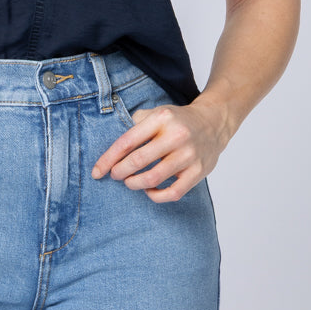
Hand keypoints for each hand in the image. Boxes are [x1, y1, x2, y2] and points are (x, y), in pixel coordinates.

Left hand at [90, 98, 229, 202]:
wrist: (213, 123)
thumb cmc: (177, 121)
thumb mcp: (156, 113)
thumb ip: (135, 125)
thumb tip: (114, 150)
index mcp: (161, 118)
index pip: (127, 141)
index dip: (108, 159)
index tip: (97, 171)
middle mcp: (176, 135)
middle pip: (138, 161)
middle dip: (120, 172)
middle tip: (114, 175)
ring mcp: (189, 155)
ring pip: (153, 178)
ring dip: (135, 184)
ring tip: (129, 182)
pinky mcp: (198, 172)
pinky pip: (173, 193)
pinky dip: (156, 196)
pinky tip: (149, 191)